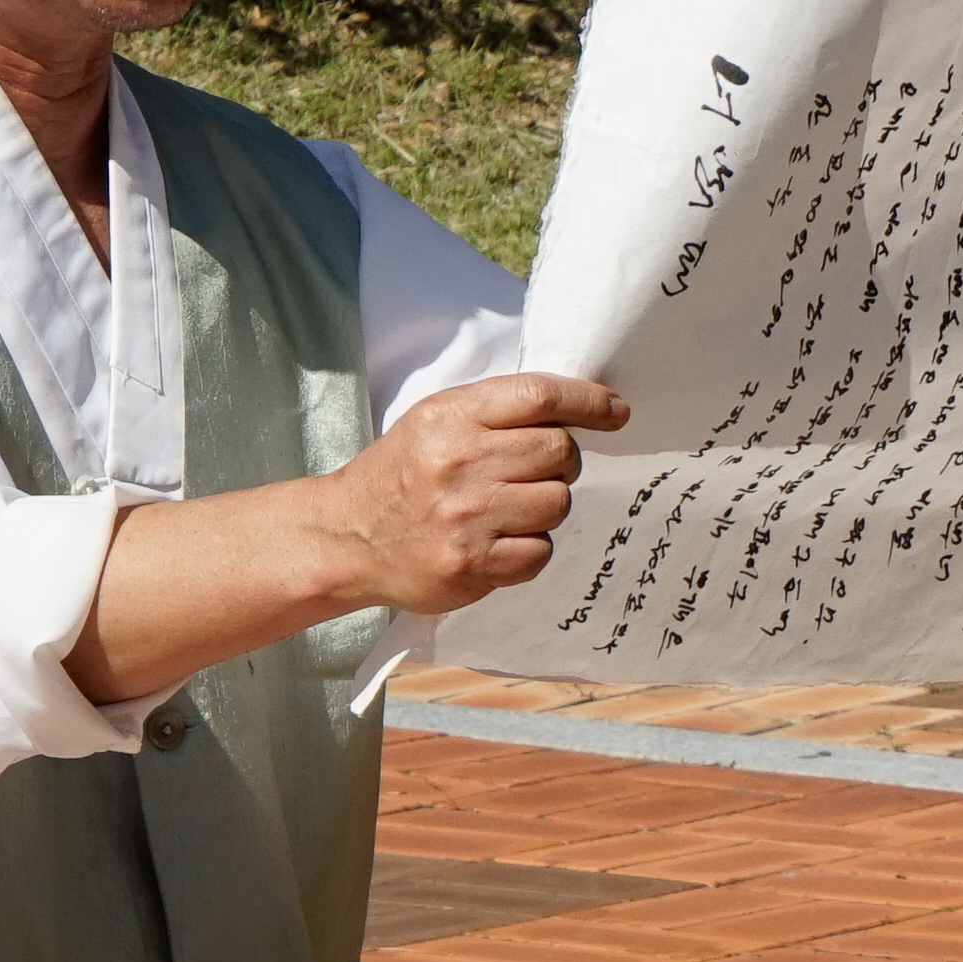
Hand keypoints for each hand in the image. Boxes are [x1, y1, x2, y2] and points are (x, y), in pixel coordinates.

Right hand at [323, 371, 618, 610]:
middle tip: (536, 470)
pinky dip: (529, 549)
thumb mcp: (434, 421)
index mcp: (451, 417)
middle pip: (558, 451)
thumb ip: (496, 411)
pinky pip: (540, 552)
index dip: (588, 400)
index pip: (539, 396)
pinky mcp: (471, 565)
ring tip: (509, 508)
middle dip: (562, 461)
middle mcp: (460, 463)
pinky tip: (499, 542)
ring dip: (545, 506)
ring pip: (557, 503)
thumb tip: (578, 408)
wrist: (346, 537)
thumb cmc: (401, 474)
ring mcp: (466, 517)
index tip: (616, 411)